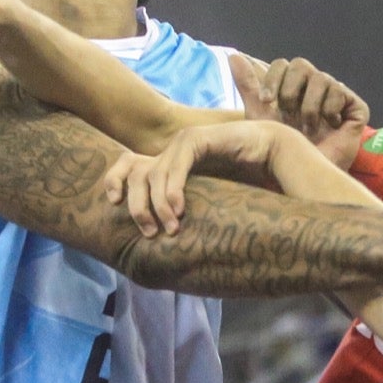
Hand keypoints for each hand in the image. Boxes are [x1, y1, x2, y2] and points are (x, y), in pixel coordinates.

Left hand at [104, 123, 284, 236]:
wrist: (271, 156)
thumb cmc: (242, 184)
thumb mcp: (204, 202)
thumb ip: (184, 212)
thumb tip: (164, 242)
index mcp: (167, 164)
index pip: (127, 166)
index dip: (114, 181)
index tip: (112, 204)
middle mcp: (170, 152)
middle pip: (134, 173)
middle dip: (136, 205)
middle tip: (149, 232)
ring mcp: (183, 144)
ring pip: (152, 173)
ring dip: (156, 205)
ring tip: (171, 228)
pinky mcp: (198, 140)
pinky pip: (176, 165)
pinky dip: (173, 189)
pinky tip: (179, 210)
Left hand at [233, 55, 368, 170]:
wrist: (310, 174)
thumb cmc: (285, 148)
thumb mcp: (261, 116)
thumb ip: (249, 86)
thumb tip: (234, 56)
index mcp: (293, 85)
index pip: (282, 64)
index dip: (272, 79)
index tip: (266, 101)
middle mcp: (315, 85)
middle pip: (301, 64)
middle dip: (290, 90)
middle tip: (288, 113)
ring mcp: (336, 94)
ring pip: (320, 78)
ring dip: (309, 105)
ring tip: (308, 127)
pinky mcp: (355, 106)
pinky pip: (341, 91)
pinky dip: (330, 109)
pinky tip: (330, 125)